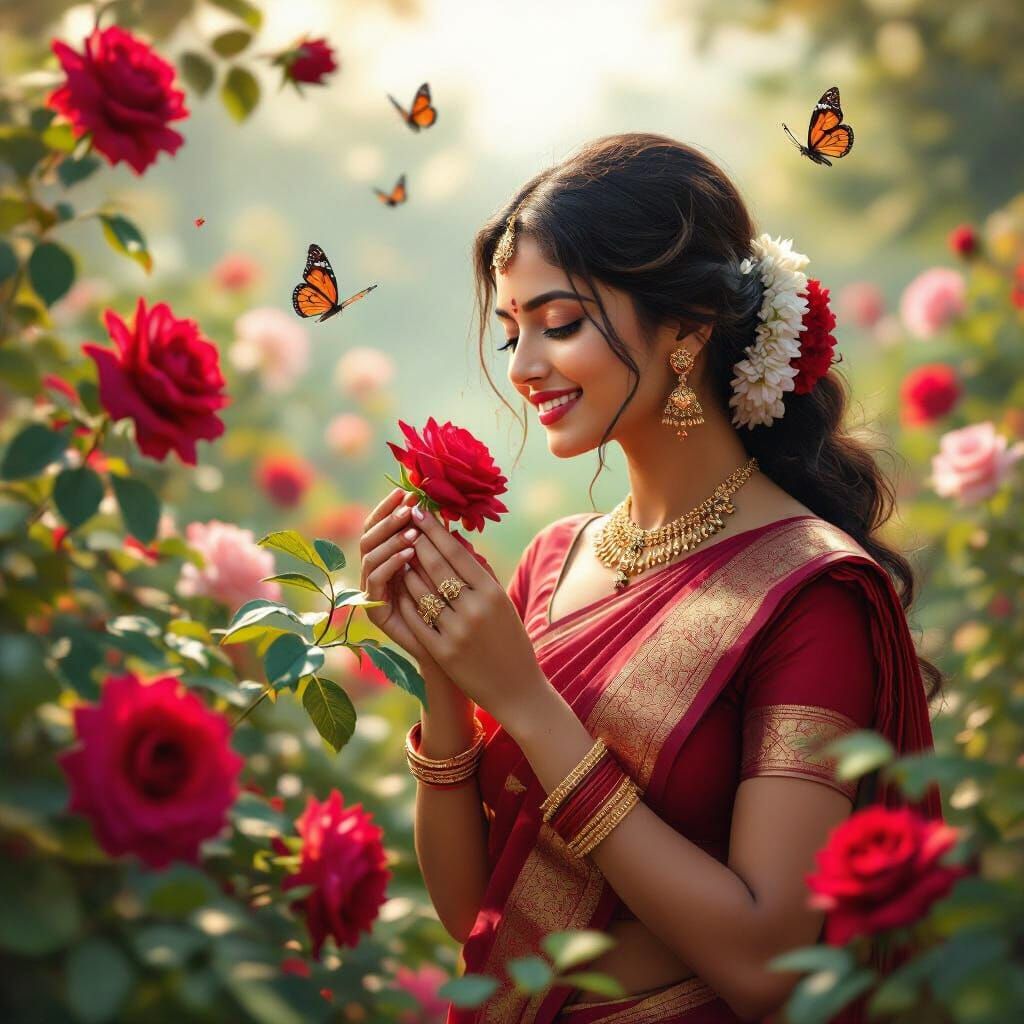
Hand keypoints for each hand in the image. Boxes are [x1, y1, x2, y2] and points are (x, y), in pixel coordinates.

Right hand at [359, 487, 443, 675]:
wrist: (461, 653)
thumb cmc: (462, 610)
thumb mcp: (456, 572)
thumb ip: (446, 546)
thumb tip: (445, 512)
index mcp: (392, 559)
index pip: (384, 525)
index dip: (393, 507)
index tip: (411, 493)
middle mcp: (377, 573)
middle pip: (370, 536)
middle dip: (389, 518)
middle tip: (408, 506)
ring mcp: (373, 592)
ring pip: (369, 556)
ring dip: (390, 539)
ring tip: (412, 530)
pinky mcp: (374, 611)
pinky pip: (375, 581)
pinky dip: (390, 564)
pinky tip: (408, 553)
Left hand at [389, 503, 550, 732]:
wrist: (518, 690)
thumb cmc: (511, 641)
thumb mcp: (502, 603)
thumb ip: (481, 573)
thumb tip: (457, 540)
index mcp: (492, 593)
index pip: (457, 553)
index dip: (435, 530)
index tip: (420, 512)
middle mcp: (475, 609)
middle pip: (437, 566)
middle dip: (417, 542)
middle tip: (404, 523)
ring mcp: (457, 631)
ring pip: (421, 591)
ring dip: (406, 570)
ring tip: (399, 555)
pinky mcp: (443, 652)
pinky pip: (416, 619)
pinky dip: (406, 601)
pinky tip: (399, 588)